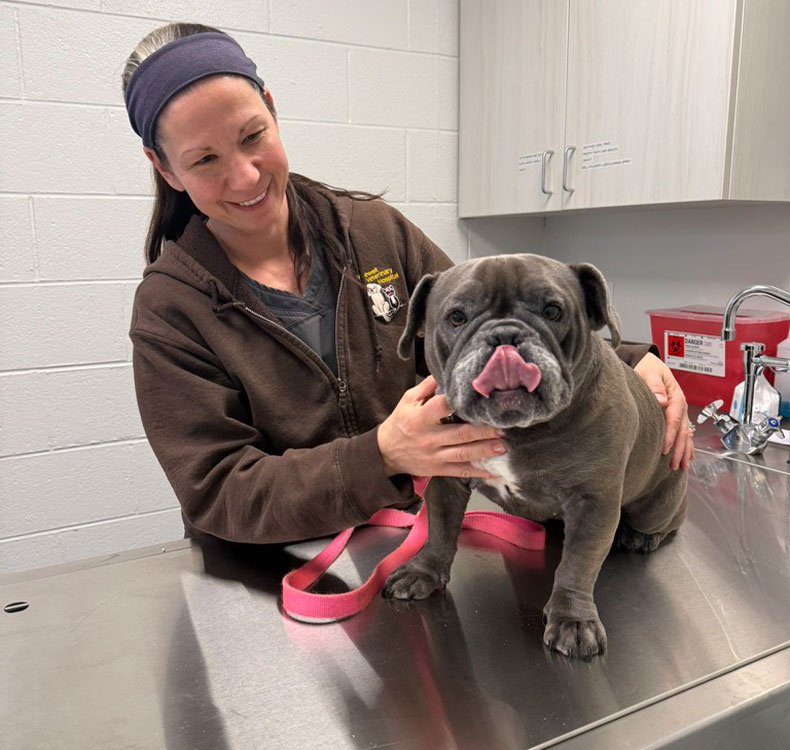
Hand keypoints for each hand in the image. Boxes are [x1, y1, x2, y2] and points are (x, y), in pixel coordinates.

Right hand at [377, 376, 506, 479]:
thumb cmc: (400, 421)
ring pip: (463, 454)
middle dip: (484, 431)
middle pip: (460, 434)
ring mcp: (434, 456)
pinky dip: (477, 473)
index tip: (479, 398)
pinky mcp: (437, 469)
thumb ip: (427, 387)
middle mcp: (428, 438)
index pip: (442, 407)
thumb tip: (446, 372)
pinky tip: (493, 472)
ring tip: (503, 446)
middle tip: (503, 428)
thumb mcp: (408, 400)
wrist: (386, 452)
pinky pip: (459, 472)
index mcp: (420, 418)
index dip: (460, 402)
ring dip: (485, 450)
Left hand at [634, 353, 694, 469]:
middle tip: (673, 465)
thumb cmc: (648, 367)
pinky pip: (685, 432)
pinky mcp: (677, 415)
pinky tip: (688, 457)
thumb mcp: (649, 372)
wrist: (649, 363)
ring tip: (681, 467)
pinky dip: (687, 446)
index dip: (670, 435)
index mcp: (675, 396)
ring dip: (684, 451)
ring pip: (685, 434)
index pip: (673, 420)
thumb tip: (661, 399)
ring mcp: (680, 411)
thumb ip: (654, 384)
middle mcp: (680, 405)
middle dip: (679, 449)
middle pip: (682, 431)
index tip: (664, 449)